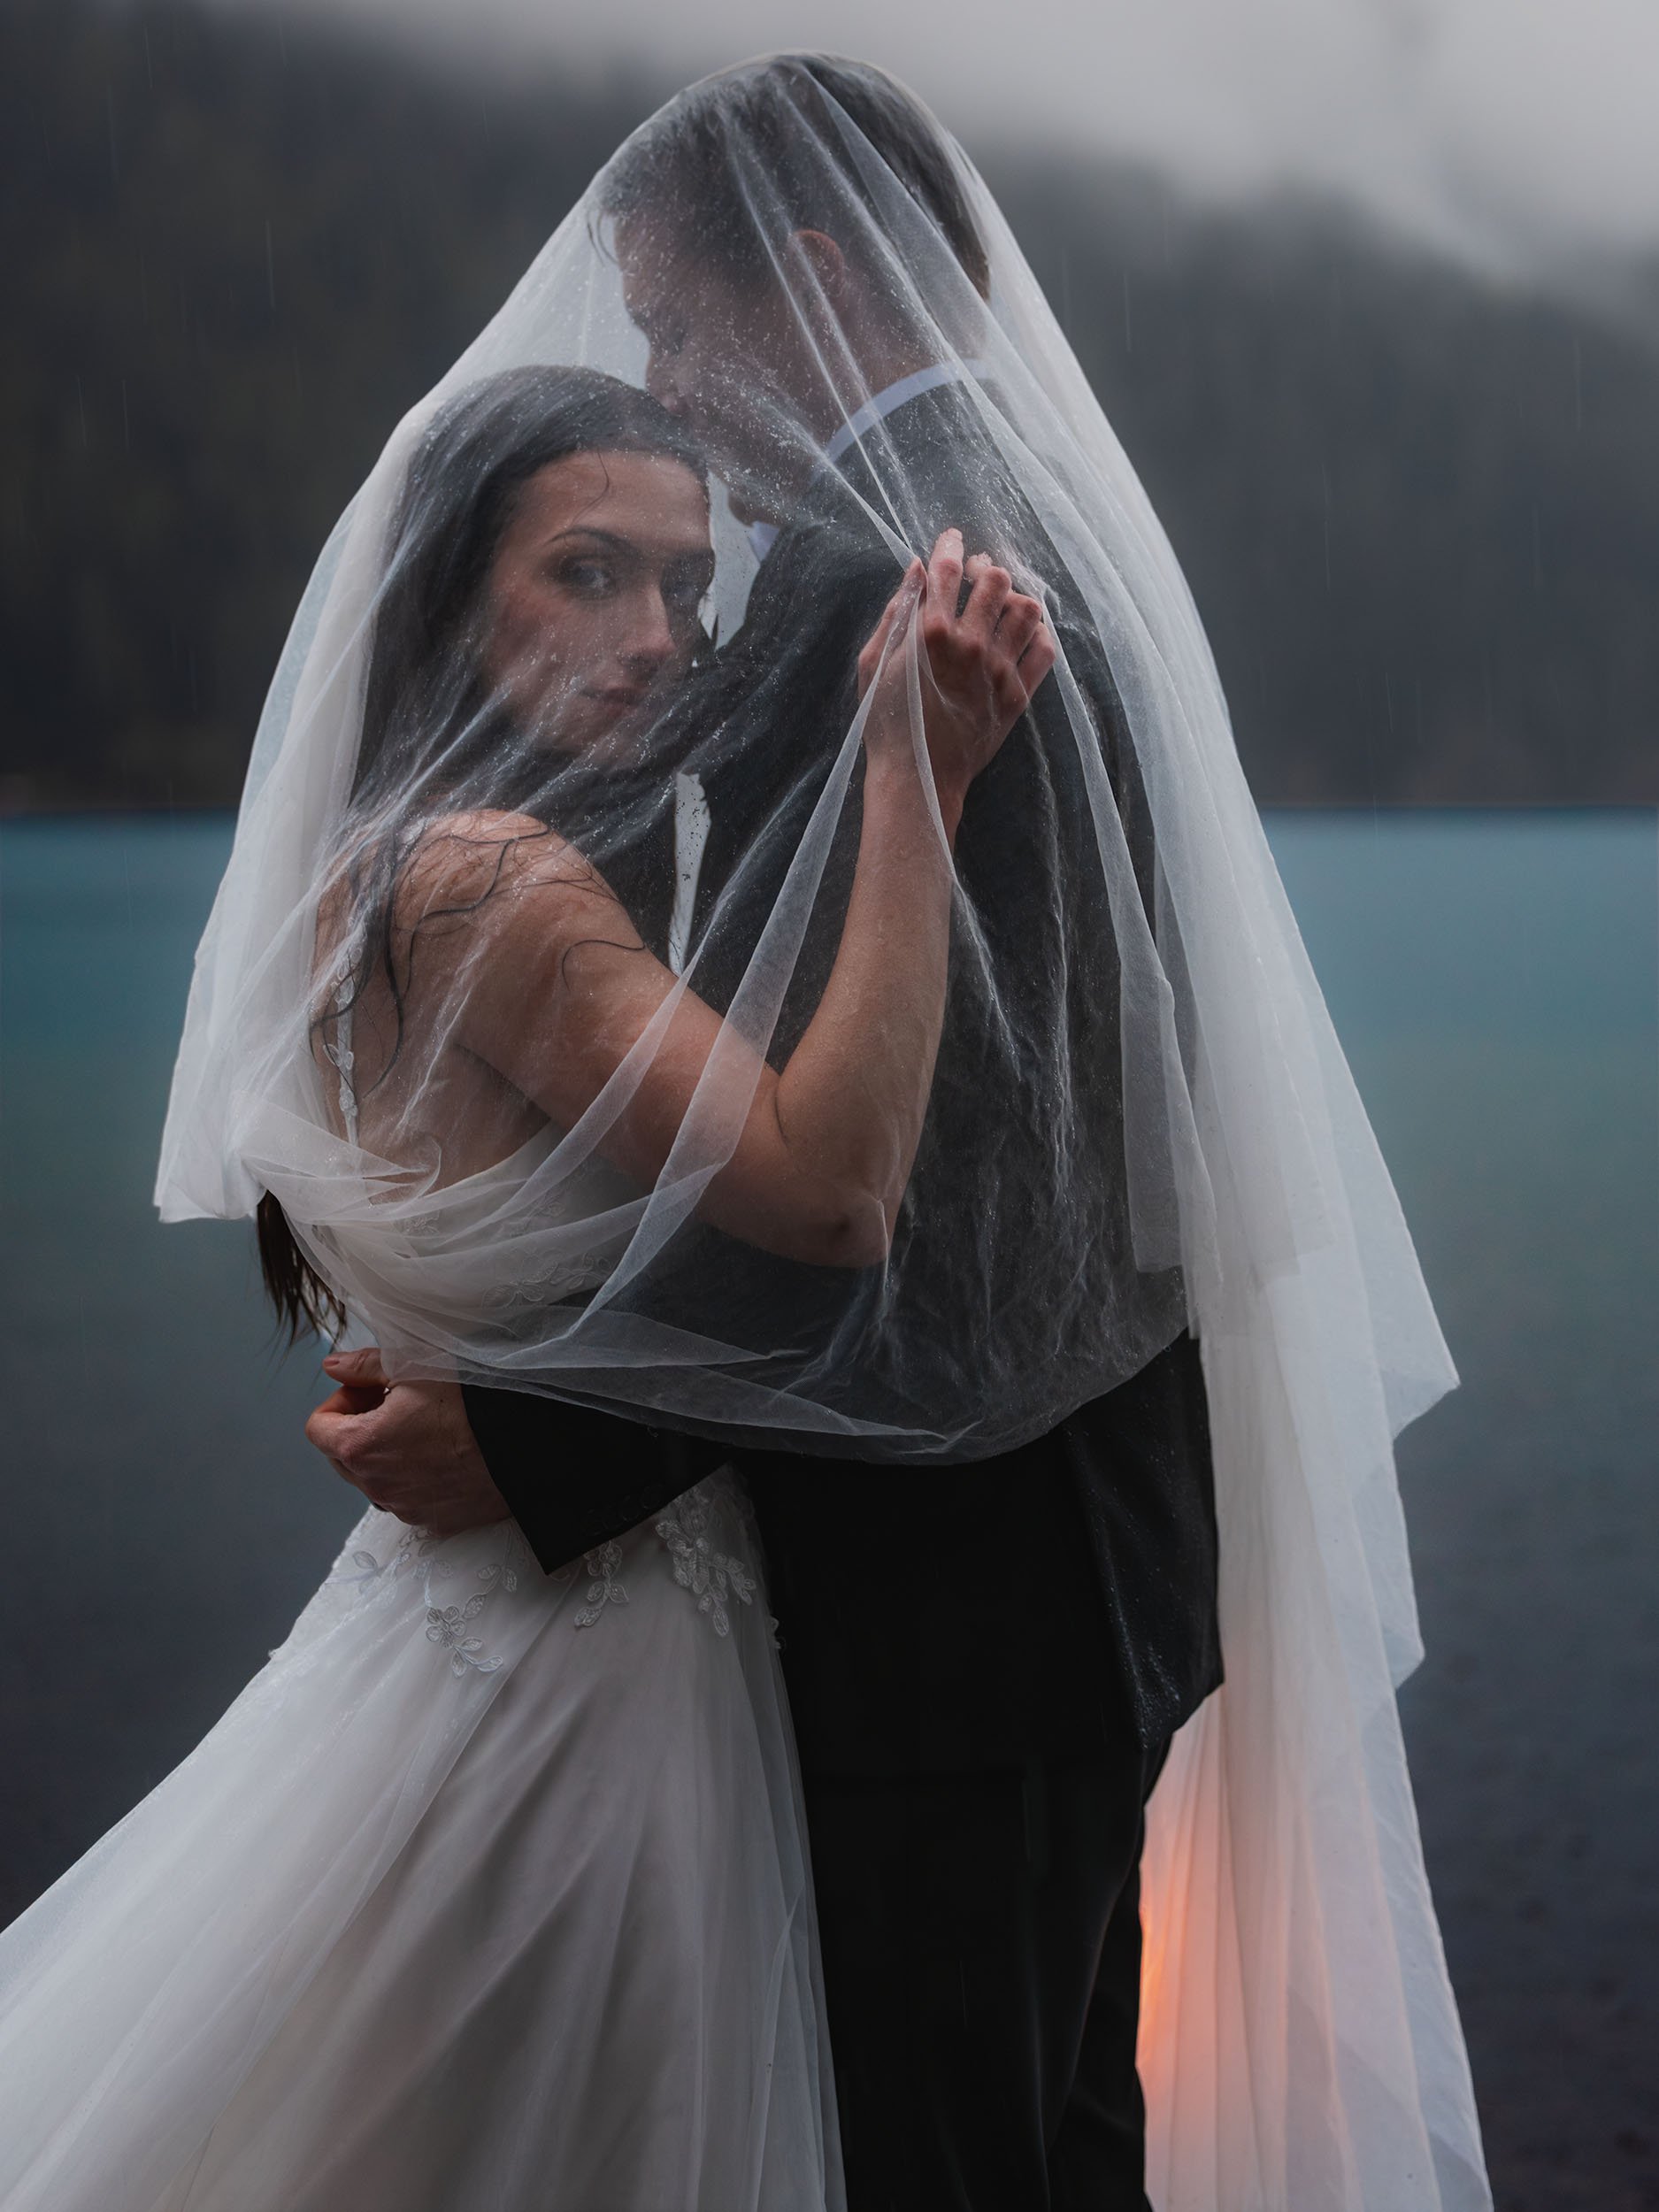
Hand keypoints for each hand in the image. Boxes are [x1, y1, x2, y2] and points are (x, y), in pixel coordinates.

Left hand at [305, 1348, 510, 1537]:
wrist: (527, 1445)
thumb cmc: (473, 1402)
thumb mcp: (416, 1366)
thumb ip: (364, 1366)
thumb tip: (332, 1366)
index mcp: (362, 1446)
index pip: (318, 1429)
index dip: (340, 1402)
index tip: (371, 1390)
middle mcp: (376, 1486)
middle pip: (341, 1457)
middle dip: (358, 1428)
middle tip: (395, 1405)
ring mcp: (405, 1508)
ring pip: (374, 1480)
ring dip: (385, 1455)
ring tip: (423, 1430)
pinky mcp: (434, 1522)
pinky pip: (407, 1498)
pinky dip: (413, 1478)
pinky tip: (444, 1454)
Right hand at [857, 527, 1056, 826]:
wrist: (918, 778)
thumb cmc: (886, 722)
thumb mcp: (873, 663)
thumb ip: (896, 613)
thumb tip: (917, 570)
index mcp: (930, 634)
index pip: (949, 569)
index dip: (951, 545)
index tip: (952, 539)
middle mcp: (970, 646)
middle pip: (997, 580)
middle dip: (986, 570)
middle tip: (977, 576)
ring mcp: (999, 671)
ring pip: (1028, 609)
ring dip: (1014, 599)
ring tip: (1000, 606)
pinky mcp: (1018, 696)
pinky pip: (1045, 649)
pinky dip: (1037, 634)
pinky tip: (1020, 635)